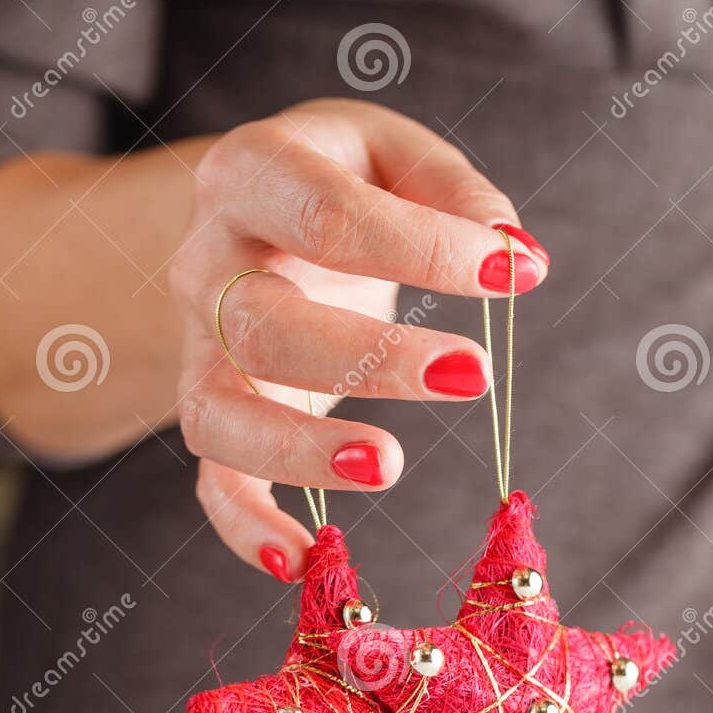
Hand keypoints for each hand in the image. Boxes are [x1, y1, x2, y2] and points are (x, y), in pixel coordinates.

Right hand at [169, 99, 549, 581]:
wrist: (253, 215)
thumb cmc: (340, 181)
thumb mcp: (391, 150)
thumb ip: (451, 190)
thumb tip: (512, 255)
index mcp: (251, 173)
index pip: (325, 214)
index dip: (420, 247)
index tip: (509, 276)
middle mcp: (207, 264)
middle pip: (260, 323)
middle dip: (369, 356)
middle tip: (476, 374)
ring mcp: (200, 348)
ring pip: (219, 411)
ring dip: (301, 449)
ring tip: (389, 466)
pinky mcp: (216, 412)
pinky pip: (212, 481)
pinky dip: (246, 529)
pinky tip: (304, 562)